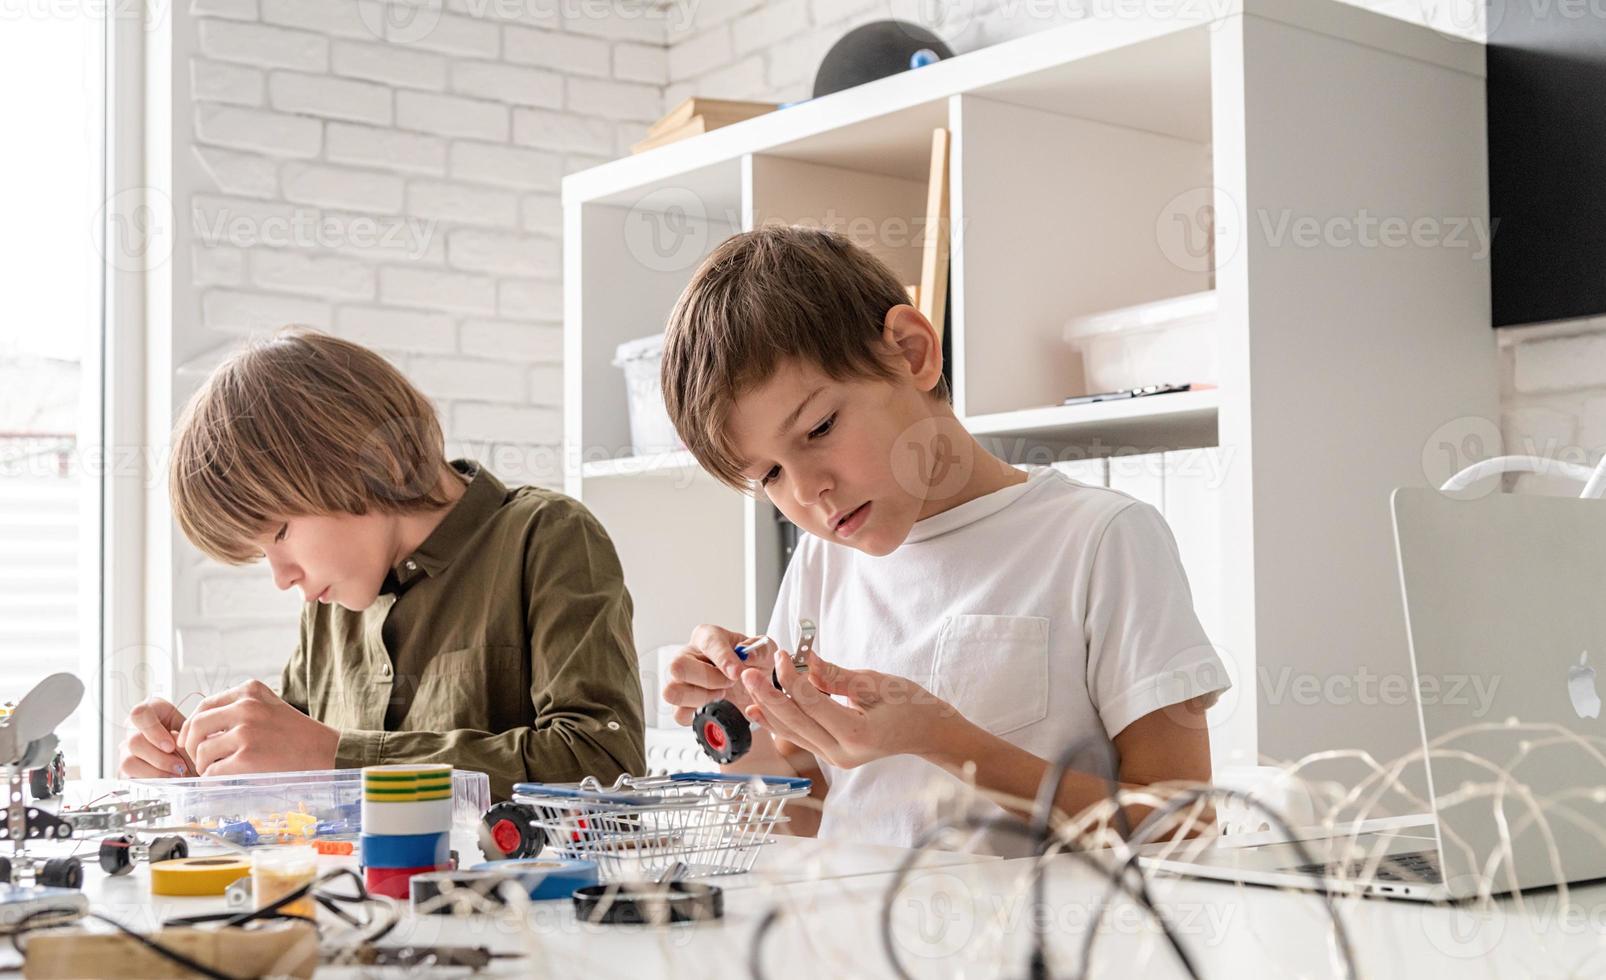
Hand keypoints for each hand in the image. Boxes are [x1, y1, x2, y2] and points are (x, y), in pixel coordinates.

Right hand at [117, 698, 192, 777]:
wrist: (191, 749)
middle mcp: (133, 728)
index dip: (154, 732)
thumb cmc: (191, 734)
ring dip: (156, 771)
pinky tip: (169, 779)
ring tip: (177, 774)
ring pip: (128, 762)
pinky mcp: (126, 769)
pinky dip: (152, 780)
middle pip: (134, 741)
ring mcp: (126, 749)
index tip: (171, 747)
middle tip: (180, 766)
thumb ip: (184, 733)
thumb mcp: (191, 727)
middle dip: (160, 758)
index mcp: (150, 710)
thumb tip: (177, 747)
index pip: (139, 714)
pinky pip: (131, 777)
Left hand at [177, 680, 338, 775]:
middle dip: (191, 746)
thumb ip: (240, 709)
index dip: (192, 726)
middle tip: (199, 760)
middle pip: (197, 726)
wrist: (325, 752)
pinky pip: (213, 771)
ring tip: (218, 771)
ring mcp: (246, 733)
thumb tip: (202, 727)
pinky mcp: (247, 758)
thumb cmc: (298, 734)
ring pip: (202, 751)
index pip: (205, 705)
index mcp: (250, 691)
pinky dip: (214, 779)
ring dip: (205, 766)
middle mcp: (246, 708)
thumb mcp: (270, 707)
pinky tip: (226, 780)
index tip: (192, 740)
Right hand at [662, 624, 780, 726]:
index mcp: (707, 637)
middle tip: (729, 683)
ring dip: (702, 698)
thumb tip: (748, 653)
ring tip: (722, 695)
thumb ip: (760, 649)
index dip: (723, 658)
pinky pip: (679, 714)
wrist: (753, 686)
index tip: (737, 672)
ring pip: (673, 692)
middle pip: (678, 667)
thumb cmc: (752, 663)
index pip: (708, 643)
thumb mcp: (764, 651)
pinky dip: (698, 714)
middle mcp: (687, 656)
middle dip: (709, 679)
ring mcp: (680, 681)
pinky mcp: (682, 704)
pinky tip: (715, 706)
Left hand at [739, 648, 956, 769]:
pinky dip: (780, 721)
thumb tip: (805, 662)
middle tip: (749, 672)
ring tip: (750, 685)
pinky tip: (760, 708)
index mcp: (857, 734)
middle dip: (769, 695)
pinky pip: (799, 737)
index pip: (813, 704)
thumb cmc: (910, 705)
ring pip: (792, 733)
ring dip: (770, 707)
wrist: (927, 733)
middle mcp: (842, 753)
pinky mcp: (831, 756)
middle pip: (795, 722)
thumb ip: (836, 675)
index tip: (781, 655)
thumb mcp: (876, 683)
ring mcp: (835, 758)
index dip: (792, 678)